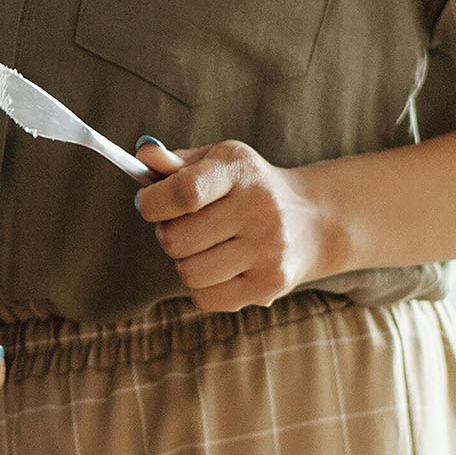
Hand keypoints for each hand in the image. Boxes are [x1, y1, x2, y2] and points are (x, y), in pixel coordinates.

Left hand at [133, 139, 340, 312]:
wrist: (312, 220)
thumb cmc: (247, 188)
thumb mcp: (217, 162)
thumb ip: (175, 163)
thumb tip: (143, 156)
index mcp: (241, 171)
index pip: (184, 193)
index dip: (153, 203)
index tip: (149, 204)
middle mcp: (261, 210)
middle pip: (175, 239)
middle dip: (168, 234)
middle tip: (185, 226)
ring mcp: (269, 250)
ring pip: (188, 273)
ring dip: (186, 262)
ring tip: (205, 246)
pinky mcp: (270, 285)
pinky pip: (205, 298)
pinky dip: (203, 286)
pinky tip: (221, 267)